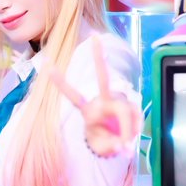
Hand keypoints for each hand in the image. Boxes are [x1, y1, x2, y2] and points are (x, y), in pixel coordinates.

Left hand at [49, 36, 141, 157]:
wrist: (115, 140)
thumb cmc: (103, 140)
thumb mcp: (102, 148)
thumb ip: (110, 147)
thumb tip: (122, 146)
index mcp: (88, 110)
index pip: (74, 96)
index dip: (61, 84)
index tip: (48, 68)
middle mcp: (103, 101)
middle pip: (102, 78)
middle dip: (99, 58)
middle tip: (94, 36)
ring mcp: (118, 101)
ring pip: (127, 112)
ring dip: (129, 130)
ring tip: (125, 148)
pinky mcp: (131, 106)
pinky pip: (137, 117)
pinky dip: (136, 130)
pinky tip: (131, 138)